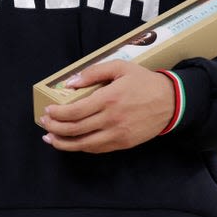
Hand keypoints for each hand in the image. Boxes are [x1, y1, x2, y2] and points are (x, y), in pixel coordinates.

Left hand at [38, 60, 175, 152]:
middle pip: (76, 129)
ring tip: (51, 139)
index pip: (75, 112)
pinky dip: (82, 147)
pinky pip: (98, 149)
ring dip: (64, 143)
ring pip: (85, 144)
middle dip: (55, 128)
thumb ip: (93, 72)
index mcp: (108, 99)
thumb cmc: (143, 82)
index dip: (57, 114)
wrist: (172, 102)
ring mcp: (118, 134)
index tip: (48, 111)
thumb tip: (70, 83)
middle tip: (45, 124)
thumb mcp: (119, 67)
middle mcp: (112, 119)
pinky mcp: (124, 143)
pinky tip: (72, 143)